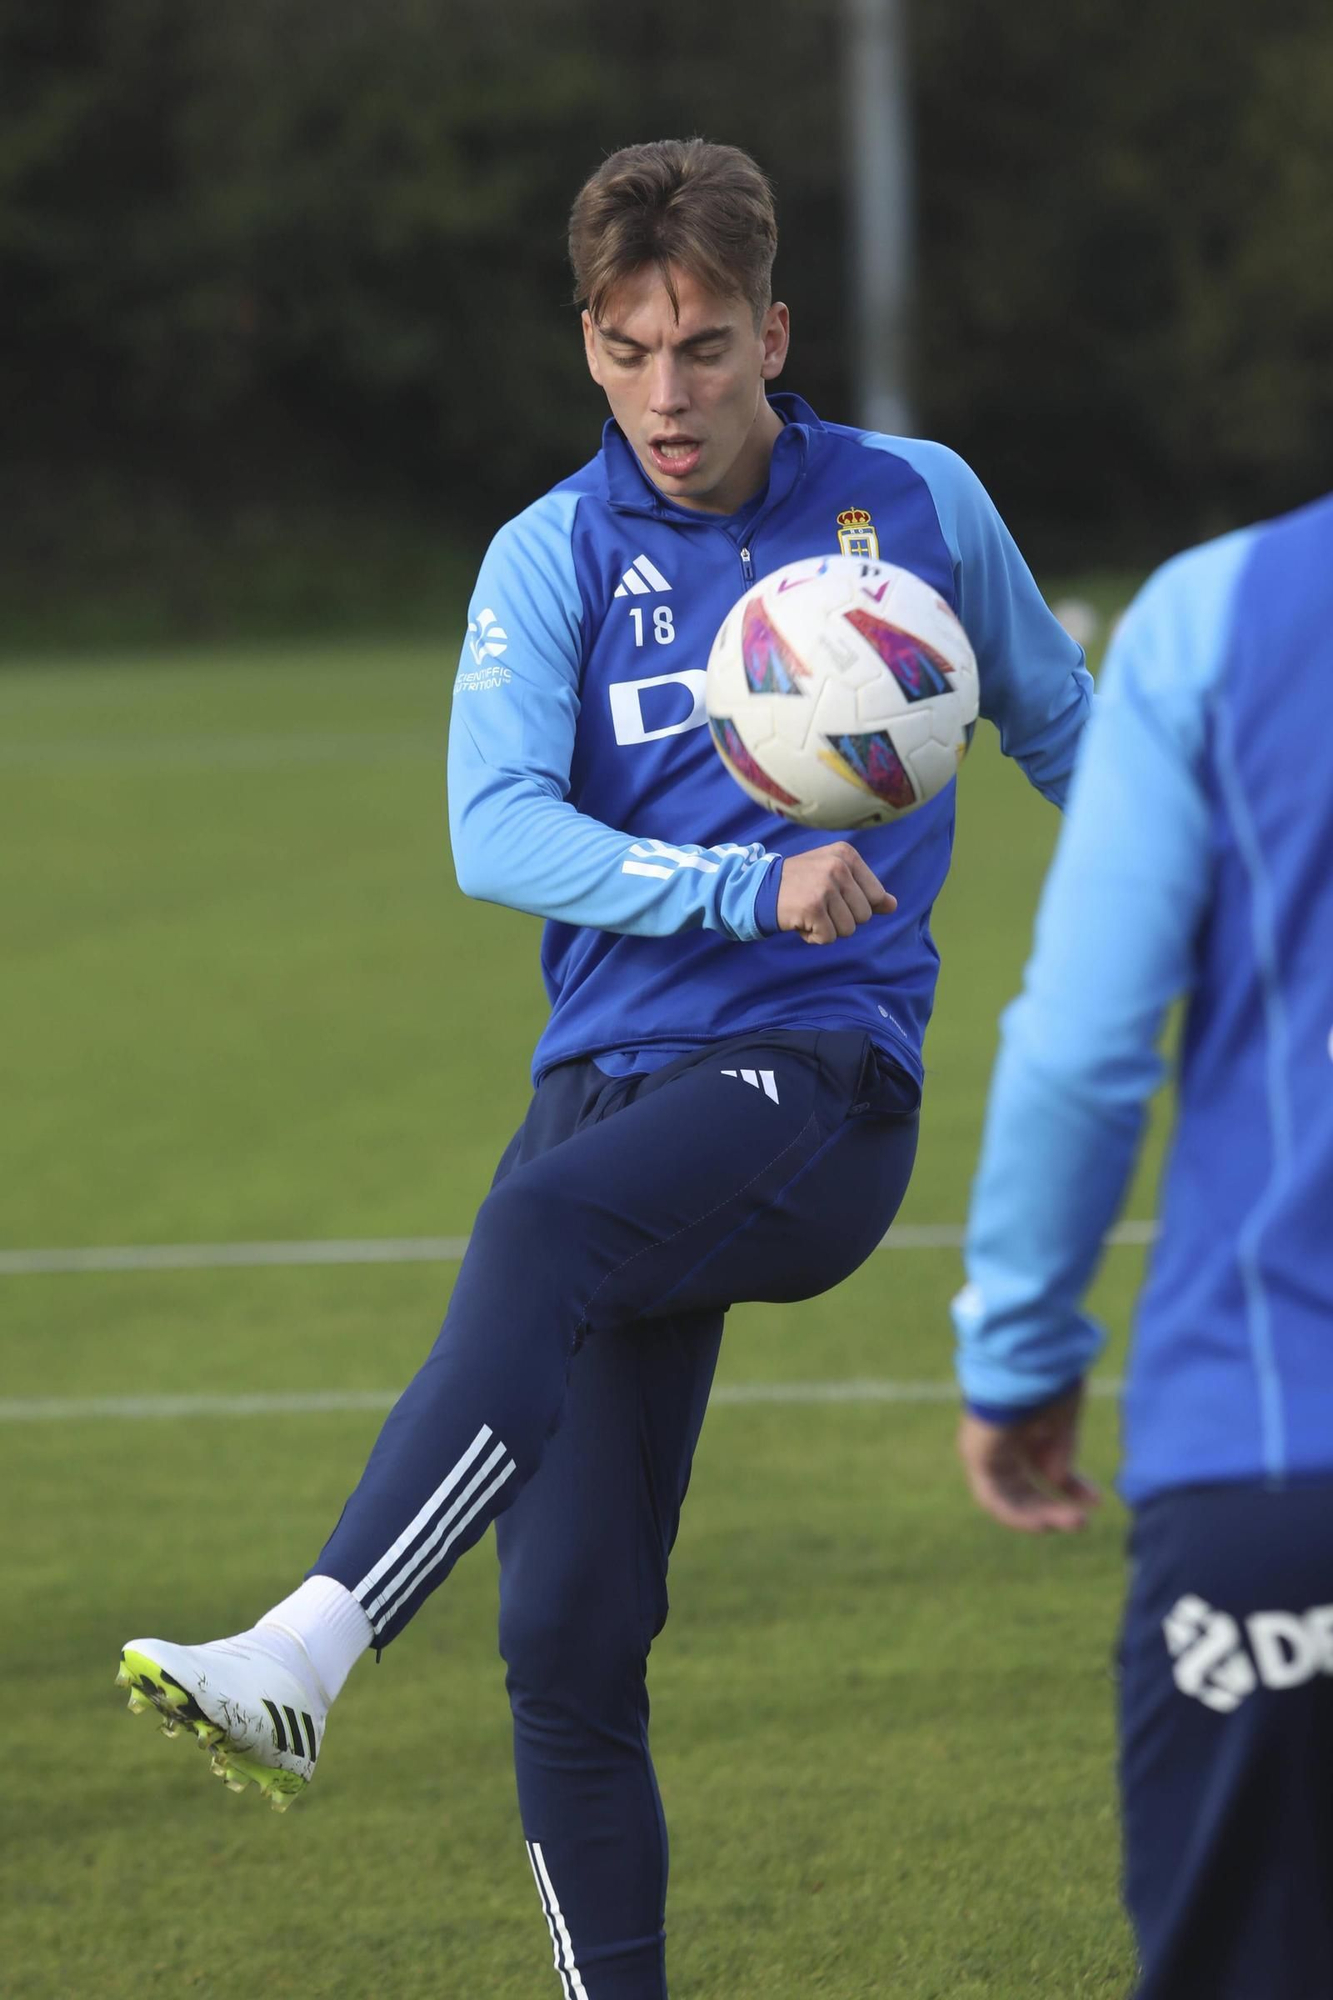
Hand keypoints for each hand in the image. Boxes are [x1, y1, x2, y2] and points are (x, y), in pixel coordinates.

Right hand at [776, 842, 895, 944]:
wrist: (760, 889)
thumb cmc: (800, 884)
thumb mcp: (834, 877)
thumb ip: (865, 890)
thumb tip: (892, 905)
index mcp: (846, 855)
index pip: (876, 896)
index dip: (855, 904)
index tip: (832, 894)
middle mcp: (838, 867)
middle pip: (864, 915)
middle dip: (842, 918)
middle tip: (818, 905)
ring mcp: (825, 886)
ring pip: (848, 929)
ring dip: (828, 928)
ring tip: (809, 912)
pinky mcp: (813, 907)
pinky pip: (829, 938)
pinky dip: (814, 936)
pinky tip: (800, 921)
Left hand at [957, 1385, 1100, 1533]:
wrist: (1027, 1357)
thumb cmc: (1049, 1378)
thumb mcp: (1064, 1418)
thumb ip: (1060, 1450)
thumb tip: (1056, 1479)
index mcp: (1026, 1426)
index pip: (1045, 1467)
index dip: (1071, 1487)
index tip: (1096, 1499)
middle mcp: (1004, 1439)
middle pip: (1025, 1487)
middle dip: (1054, 1507)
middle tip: (1081, 1522)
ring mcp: (988, 1447)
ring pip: (1011, 1495)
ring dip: (1039, 1515)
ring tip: (1071, 1522)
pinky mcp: (976, 1453)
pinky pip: (993, 1496)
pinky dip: (1016, 1514)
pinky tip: (1041, 1523)